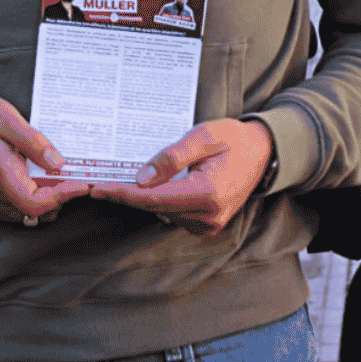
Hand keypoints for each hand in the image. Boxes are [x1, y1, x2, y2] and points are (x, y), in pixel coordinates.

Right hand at [0, 93, 91, 224]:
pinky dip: (34, 200)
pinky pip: (18, 211)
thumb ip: (31, 140)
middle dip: (61, 196)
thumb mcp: (3, 114)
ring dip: (49, 199)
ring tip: (59, 174)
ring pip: (30, 214)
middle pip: (38, 211)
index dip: (63, 197)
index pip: (36, 202)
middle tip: (76, 173)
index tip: (82, 184)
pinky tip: (38, 179)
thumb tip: (58, 164)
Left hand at [86, 118, 270, 235]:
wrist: (263, 153)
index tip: (98, 188)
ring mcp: (208, 224)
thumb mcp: (202, 136)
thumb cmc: (234, 139)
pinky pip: (173, 214)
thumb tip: (142, 179)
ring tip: (115, 182)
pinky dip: (157, 202)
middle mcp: (208, 216)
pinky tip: (144, 188)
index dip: (123, 194)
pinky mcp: (207, 224)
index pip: (154, 198)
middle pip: (154, 207)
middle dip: (125, 195)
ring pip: (162, 212)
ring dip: (140, 199)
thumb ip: (172, 158)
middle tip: (97, 182)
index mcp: (208, 194)